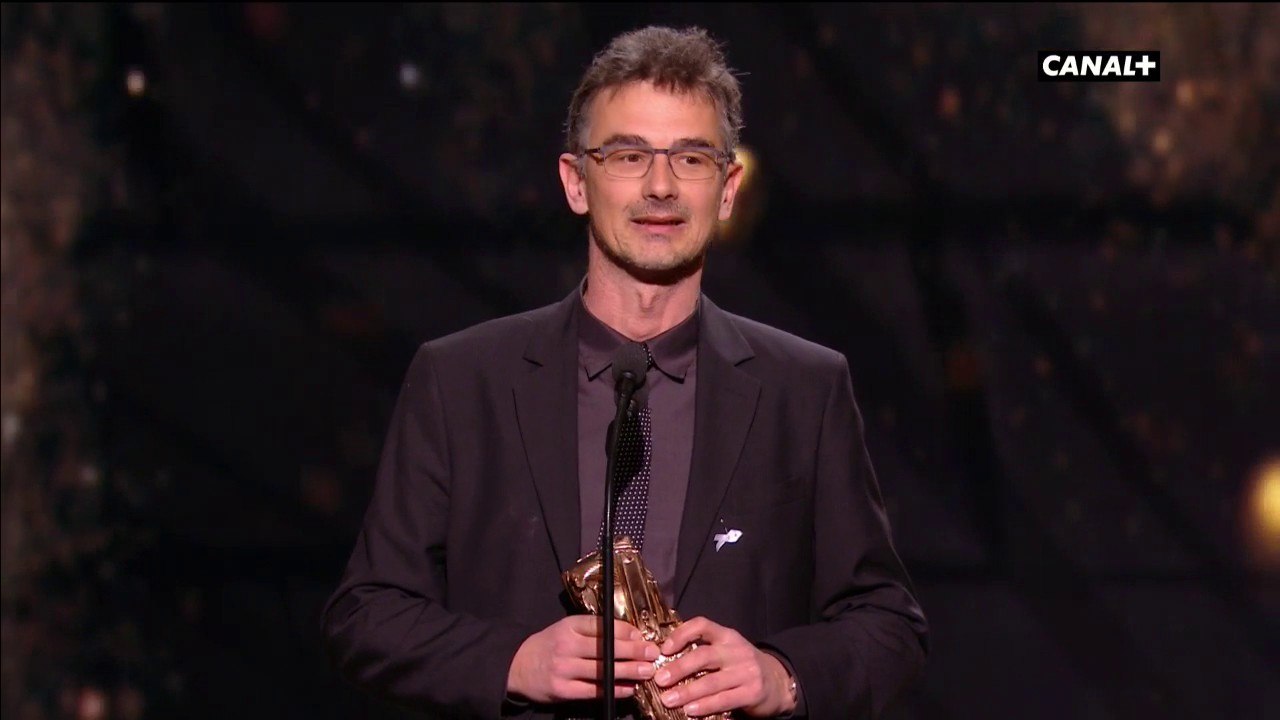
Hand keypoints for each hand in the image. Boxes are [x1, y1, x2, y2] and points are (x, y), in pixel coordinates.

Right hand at [506, 616, 659, 703]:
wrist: (519, 666)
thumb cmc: (551, 645)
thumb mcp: (568, 628)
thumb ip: (595, 629)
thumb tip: (631, 635)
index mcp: (569, 626)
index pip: (602, 626)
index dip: (626, 632)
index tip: (643, 637)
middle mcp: (567, 645)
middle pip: (606, 649)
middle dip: (633, 652)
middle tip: (653, 654)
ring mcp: (564, 669)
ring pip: (603, 671)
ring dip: (628, 672)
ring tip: (647, 672)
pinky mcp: (563, 690)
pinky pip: (594, 691)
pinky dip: (614, 690)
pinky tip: (629, 689)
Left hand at [653, 617, 796, 717]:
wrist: (778, 682)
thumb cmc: (742, 666)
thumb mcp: (727, 651)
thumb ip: (704, 650)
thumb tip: (665, 659)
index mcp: (727, 636)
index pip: (703, 625)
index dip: (681, 634)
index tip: (663, 649)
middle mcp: (736, 651)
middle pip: (704, 656)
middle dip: (679, 668)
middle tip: (660, 679)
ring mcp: (746, 671)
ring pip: (711, 681)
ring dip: (687, 691)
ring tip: (669, 699)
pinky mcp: (752, 692)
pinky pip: (724, 699)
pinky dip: (705, 705)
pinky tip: (690, 710)